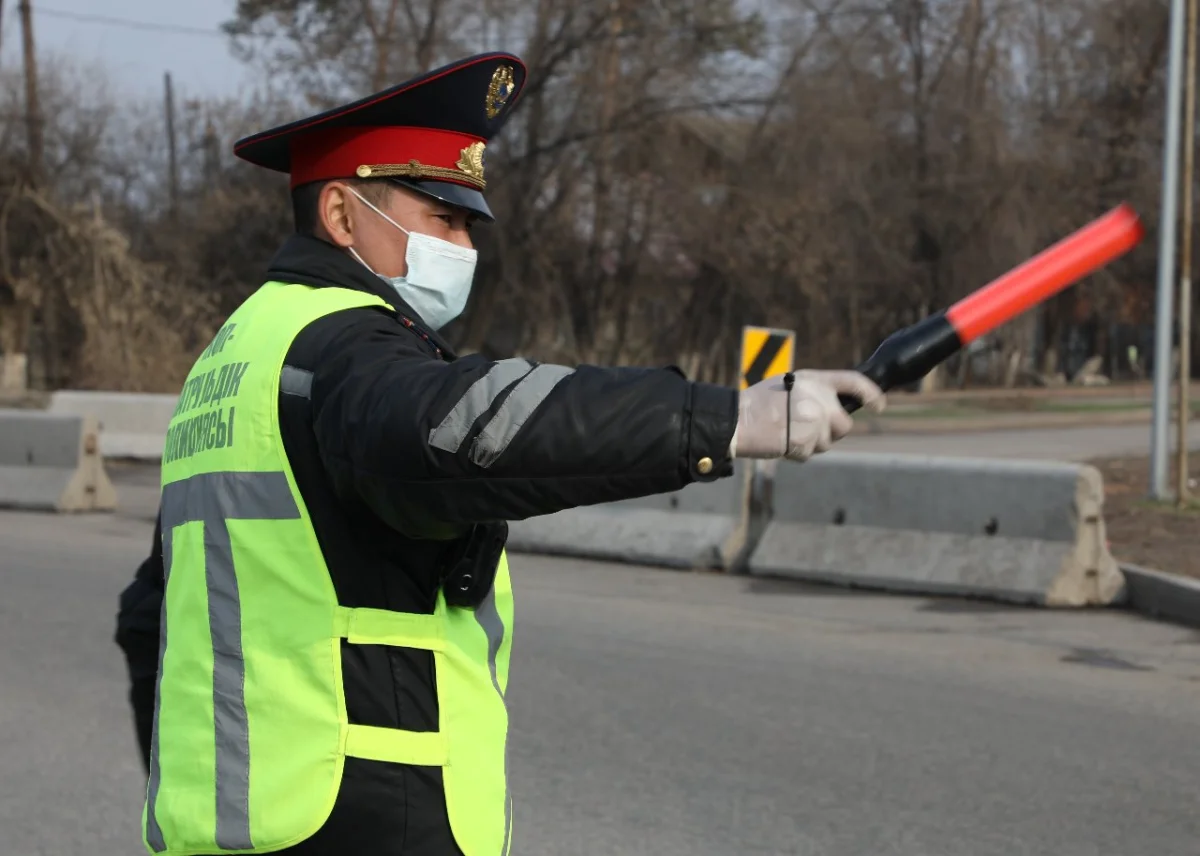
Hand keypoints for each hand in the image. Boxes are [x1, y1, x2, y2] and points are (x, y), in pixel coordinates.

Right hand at [729, 370, 885, 461]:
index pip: (854, 382)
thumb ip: (814, 392)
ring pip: (827, 443)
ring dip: (812, 443)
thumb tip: (833, 408)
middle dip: (831, 431)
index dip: (871, 394)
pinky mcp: (805, 442)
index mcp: (815, 380)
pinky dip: (797, 452)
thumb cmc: (759, 403)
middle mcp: (819, 399)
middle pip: (844, 424)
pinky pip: (810, 453)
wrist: (738, 420)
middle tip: (808, 428)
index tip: (879, 405)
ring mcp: (813, 421)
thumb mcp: (790, 385)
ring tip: (788, 432)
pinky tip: (781, 441)